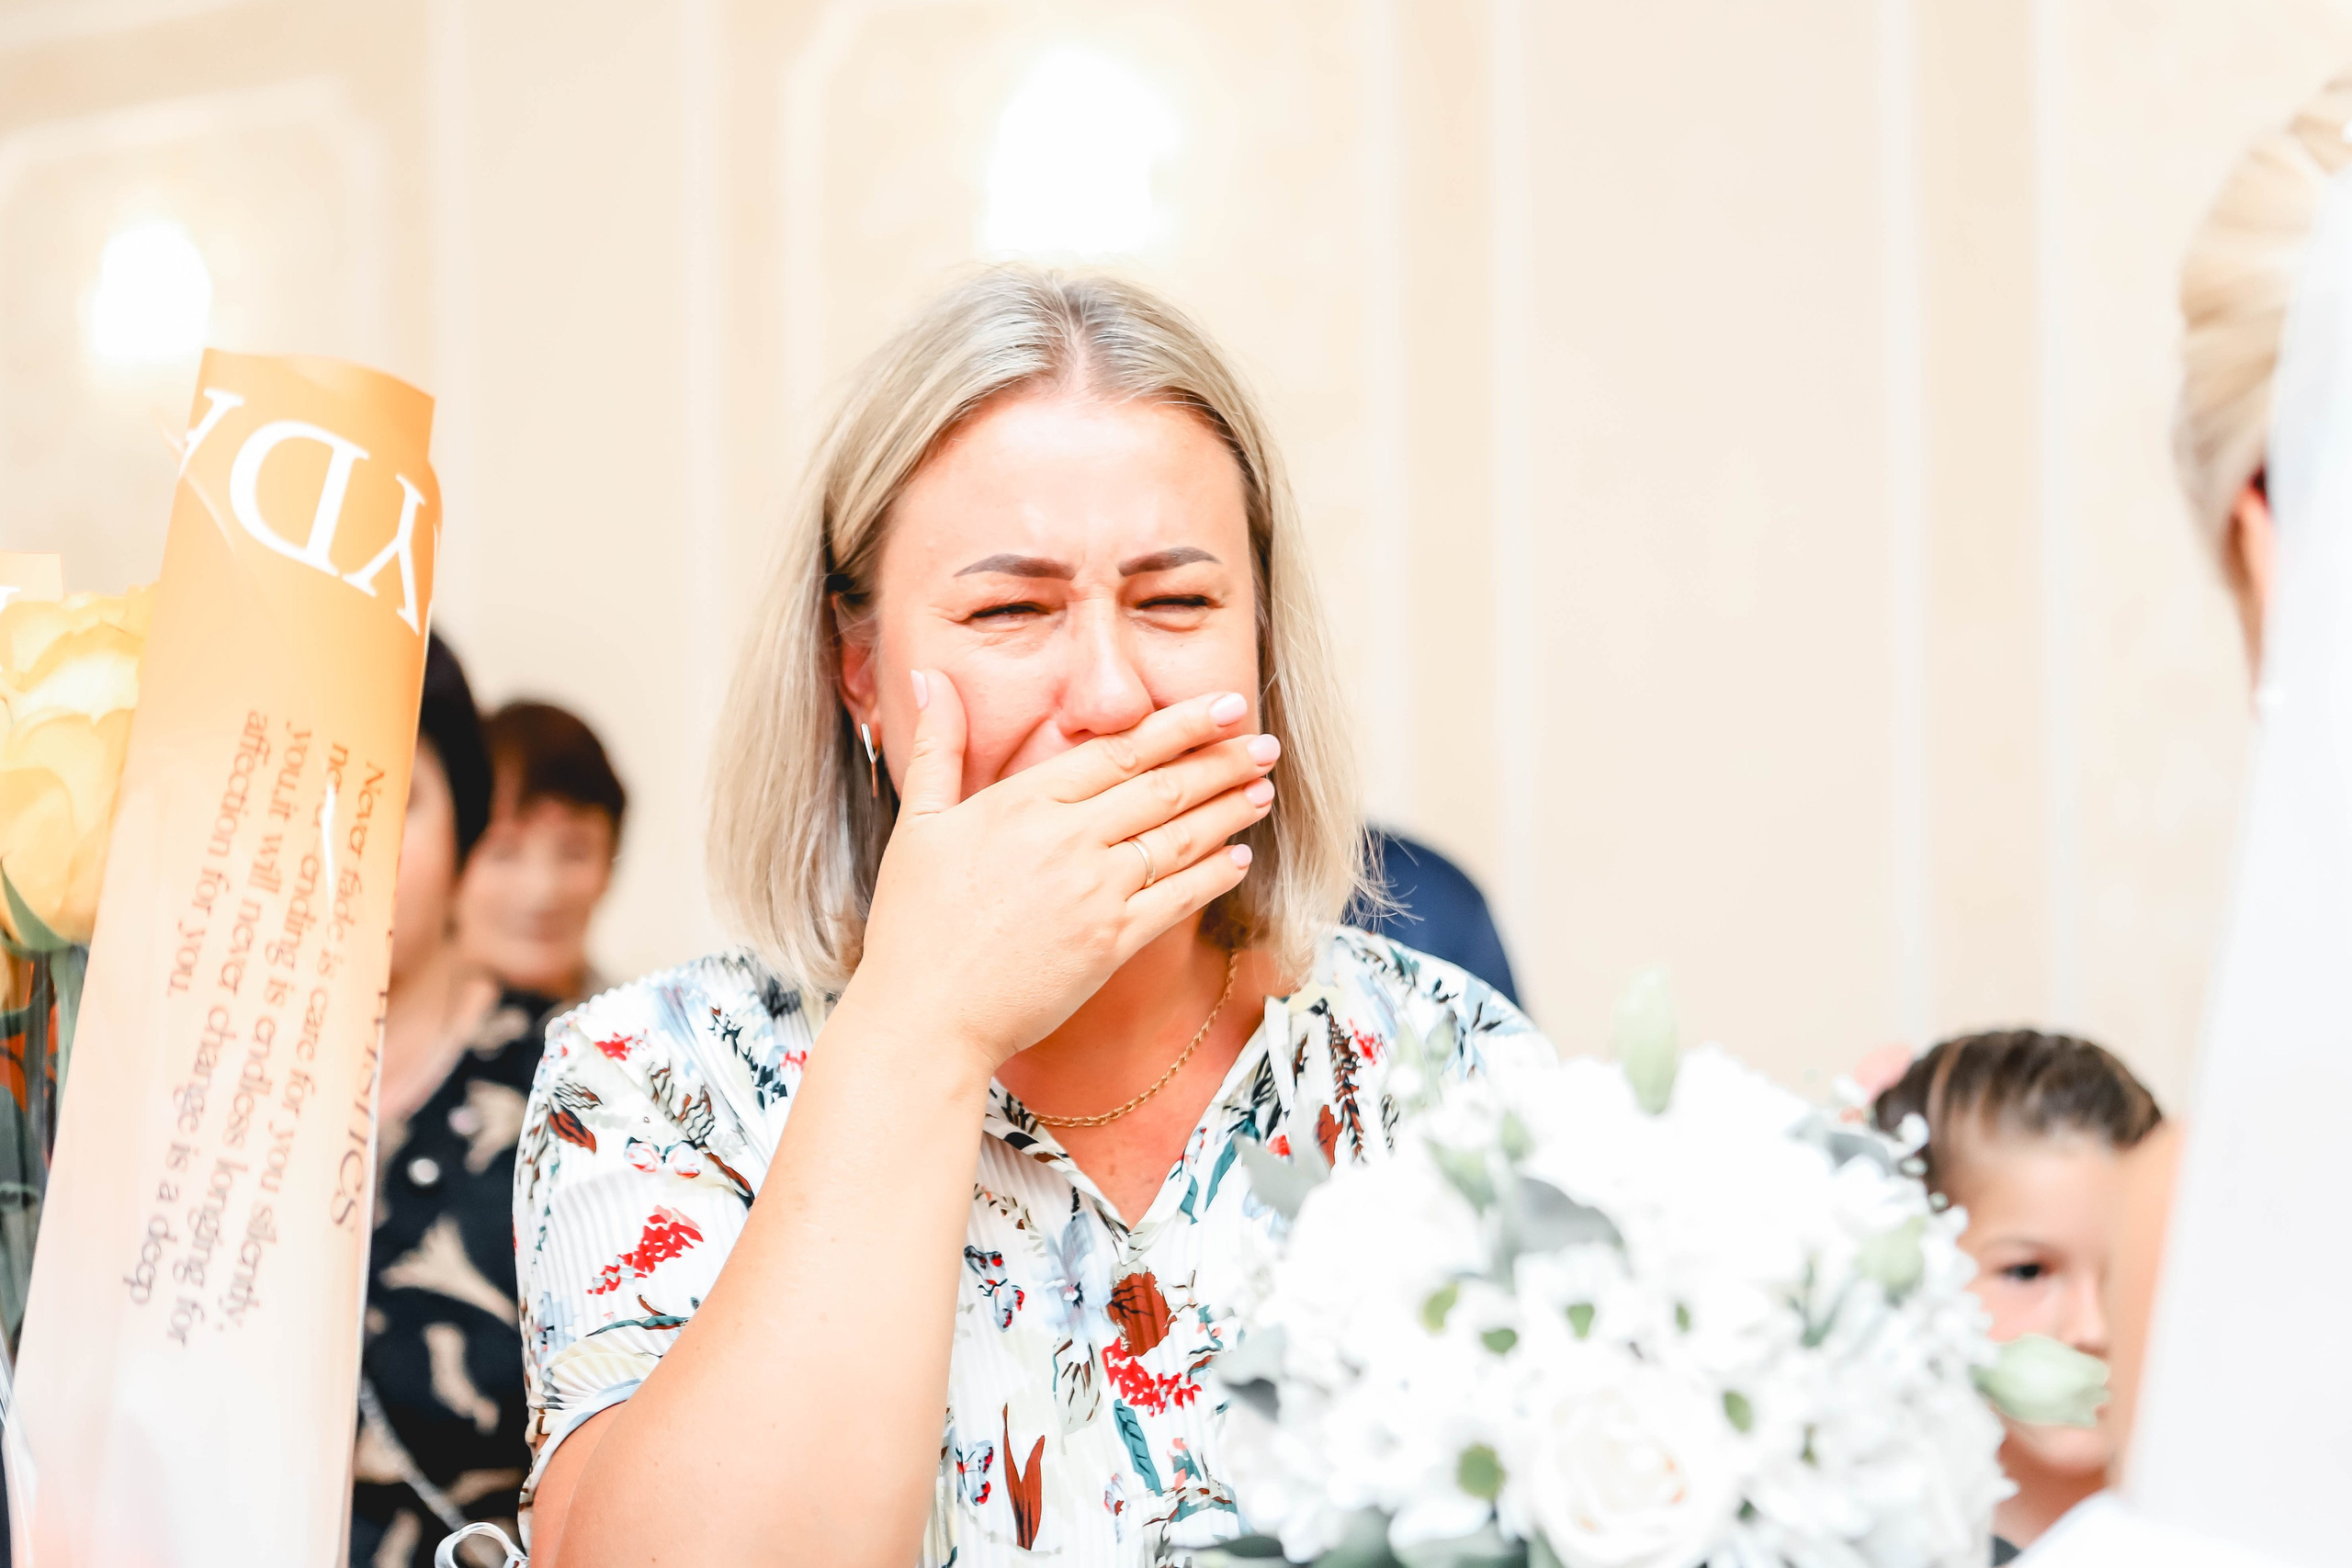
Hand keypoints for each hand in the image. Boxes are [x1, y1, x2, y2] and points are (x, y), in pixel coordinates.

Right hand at [843, 670, 1276, 1075]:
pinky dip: (1214, 875)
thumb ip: (938, 745)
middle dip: (1223, 761)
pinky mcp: (1110, 944)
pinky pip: (1178, 900)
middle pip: (1164, 788)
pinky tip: (1239, 859)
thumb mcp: (919, 823)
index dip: (1183, 724)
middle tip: (1266, 744)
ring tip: (1264, 790)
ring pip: (1180, 838)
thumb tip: (929, 674)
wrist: (926, 1016)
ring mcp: (1094, 893)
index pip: (1121, 750)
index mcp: (1025, 803)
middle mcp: (1069, 841)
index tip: (1227, 705)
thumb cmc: (914, 923)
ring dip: (1230, 811)